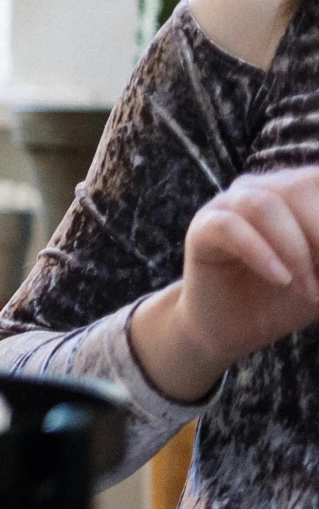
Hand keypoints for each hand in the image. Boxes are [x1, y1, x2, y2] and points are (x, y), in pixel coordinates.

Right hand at [130, 165, 318, 401]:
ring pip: (263, 205)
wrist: (235, 327)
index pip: (316, 181)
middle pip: (296, 187)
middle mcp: (261, 190)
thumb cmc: (285, 297)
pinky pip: (228, 227)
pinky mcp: (202, 229)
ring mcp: (226, 205)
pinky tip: (280, 279)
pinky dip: (260, 254)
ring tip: (310, 290)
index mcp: (293, 192)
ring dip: (296, 251)